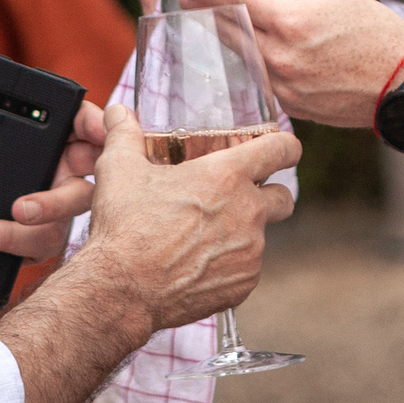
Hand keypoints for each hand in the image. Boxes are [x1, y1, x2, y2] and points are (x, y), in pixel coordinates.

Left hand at [0, 85, 101, 265]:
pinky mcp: (36, 240)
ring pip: (68, 216)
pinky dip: (15, 243)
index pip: (81, 121)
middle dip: (67, 190)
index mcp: (38, 132)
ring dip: (39, 218)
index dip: (98, 124)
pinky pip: (43, 244)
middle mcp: (52, 167)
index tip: (99, 132)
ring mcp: (49, 206)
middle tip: (23, 203)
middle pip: (90, 173)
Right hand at [69, 104, 300, 332]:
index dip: (286, 147)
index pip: (281, 150)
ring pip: (260, 236)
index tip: (283, 151)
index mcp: (226, 176)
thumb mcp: (119, 170)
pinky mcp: (244, 283)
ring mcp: (250, 252)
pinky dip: (229, 265)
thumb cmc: (124, 227)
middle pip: (283, 197)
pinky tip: (197, 265)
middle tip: (235, 200)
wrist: (122, 290)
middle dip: (267, 195)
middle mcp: (248, 212)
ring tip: (200, 239)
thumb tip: (117, 112)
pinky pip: (246, 268)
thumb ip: (124, 134)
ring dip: (240, 234)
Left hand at [180, 0, 403, 127]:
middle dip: (207, 12)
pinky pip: (259, 80)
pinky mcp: (291, 106)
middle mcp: (282, 56)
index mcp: (292, 21)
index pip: (238, 0)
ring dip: (224, 39)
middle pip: (231, 30)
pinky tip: (241, 52)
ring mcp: (284, 85)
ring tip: (211, 23)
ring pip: (240, 58)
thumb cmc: (376, 32)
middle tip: (188, 0)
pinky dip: (247, 63)